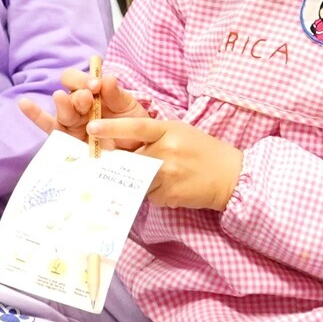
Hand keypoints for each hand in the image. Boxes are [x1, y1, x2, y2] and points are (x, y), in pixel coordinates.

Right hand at [18, 63, 142, 140]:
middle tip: (88, 97)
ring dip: (64, 103)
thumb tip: (107, 77)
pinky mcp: (66, 139)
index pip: (81, 79)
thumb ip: (116, 94)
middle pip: (70, 92)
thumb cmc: (132, 127)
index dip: (85, 78)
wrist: (138, 154)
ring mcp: (71, 122)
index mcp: (93, 93)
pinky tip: (23, 103)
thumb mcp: (129, 109)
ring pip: (62, 109)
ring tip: (62, 98)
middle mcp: (79, 105)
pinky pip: (48, 126)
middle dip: (79, 93)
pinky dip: (35, 114)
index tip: (96, 85)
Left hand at [87, 116, 241, 209]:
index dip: (112, 127)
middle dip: (118, 163)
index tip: (91, 128)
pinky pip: (149, 195)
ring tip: (162, 176)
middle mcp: (167, 151)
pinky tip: (170, 188)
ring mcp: (168, 175)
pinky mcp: (169, 195)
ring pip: (137, 179)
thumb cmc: (203, 151)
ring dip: (139, 180)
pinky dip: (153, 193)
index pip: (137, 126)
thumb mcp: (180, 132)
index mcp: (169, 130)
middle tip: (105, 164)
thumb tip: (120, 142)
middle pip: (130, 158)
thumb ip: (153, 135)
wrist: (231, 175)